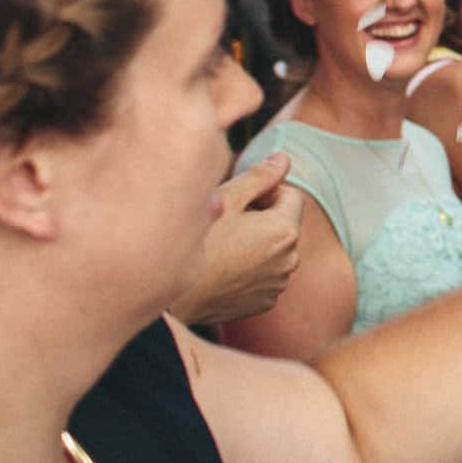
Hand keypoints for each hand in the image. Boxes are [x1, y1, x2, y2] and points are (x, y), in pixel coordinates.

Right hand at [177, 152, 305, 325]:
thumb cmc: (194, 245)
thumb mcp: (224, 200)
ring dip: (256, 243)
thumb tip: (283, 160)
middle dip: (261, 217)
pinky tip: (220, 267)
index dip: (265, 191)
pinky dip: (249, 268)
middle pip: (283, 224)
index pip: (291, 195)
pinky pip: (263, 275)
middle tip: (224, 221)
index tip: (238, 198)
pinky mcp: (262, 303)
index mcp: (285, 231)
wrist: (170, 301)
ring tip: (220, 245)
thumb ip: (258, 177)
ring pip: (274, 250)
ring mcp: (277, 285)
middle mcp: (290, 260)